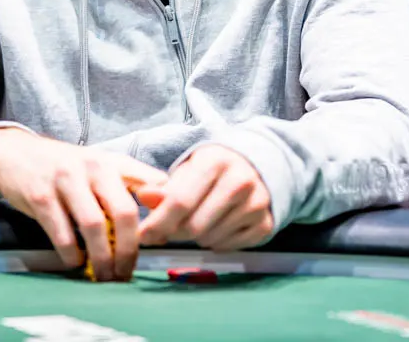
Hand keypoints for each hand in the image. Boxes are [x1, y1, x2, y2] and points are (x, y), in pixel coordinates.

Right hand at [0, 128, 166, 280]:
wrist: (13, 152)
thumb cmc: (64, 166)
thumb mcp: (101, 165)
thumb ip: (133, 182)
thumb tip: (164, 210)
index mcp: (113, 162)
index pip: (151, 186)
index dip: (161, 217)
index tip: (159, 245)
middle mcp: (93, 167)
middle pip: (124, 213)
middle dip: (128, 250)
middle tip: (126, 273)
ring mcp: (66, 181)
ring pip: (94, 226)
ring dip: (102, 258)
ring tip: (104, 276)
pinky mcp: (41, 197)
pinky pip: (62, 233)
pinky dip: (72, 254)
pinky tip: (75, 262)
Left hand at [137, 145, 272, 250]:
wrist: (255, 169)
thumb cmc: (213, 171)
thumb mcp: (188, 171)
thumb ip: (164, 188)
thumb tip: (144, 197)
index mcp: (215, 162)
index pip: (180, 201)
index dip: (157, 222)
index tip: (142, 235)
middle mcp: (240, 181)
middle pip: (193, 226)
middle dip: (174, 232)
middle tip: (169, 229)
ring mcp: (256, 204)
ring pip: (209, 239)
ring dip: (195, 237)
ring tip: (198, 220)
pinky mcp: (265, 224)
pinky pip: (227, 247)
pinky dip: (215, 242)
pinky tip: (217, 225)